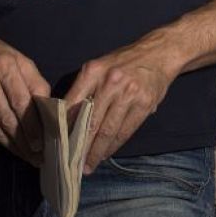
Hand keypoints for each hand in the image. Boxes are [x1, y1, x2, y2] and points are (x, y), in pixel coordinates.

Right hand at [0, 21, 49, 164]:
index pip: (22, 101)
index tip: (43, 142)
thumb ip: (33, 80)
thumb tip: (48, 106)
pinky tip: (6, 145)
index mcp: (5, 65)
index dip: (33, 124)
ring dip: (10, 144)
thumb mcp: (17, 57)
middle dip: (24, 140)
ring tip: (24, 155)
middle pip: (8, 117)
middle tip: (36, 156)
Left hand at [64, 37, 174, 173]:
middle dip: (79, 147)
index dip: (64, 127)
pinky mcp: (144, 103)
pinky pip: (125, 131)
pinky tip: (106, 153)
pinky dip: (114, 145)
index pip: (73, 104)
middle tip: (71, 164)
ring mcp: (128, 93)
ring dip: (96, 151)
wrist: (158, 52)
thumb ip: (85, 88)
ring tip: (88, 165)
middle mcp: (110, 82)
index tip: (57, 145)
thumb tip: (67, 118)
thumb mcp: (100, 66)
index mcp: (93, 71)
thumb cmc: (124, 62)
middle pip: (90, 122)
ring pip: (107, 130)